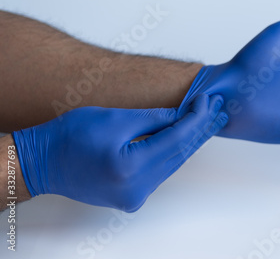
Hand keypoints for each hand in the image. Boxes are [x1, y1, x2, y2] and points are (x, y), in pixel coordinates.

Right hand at [12, 94, 226, 211]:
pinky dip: (174, 153)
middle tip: (218, 109)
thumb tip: (185, 114)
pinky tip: (186, 137)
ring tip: (209, 120)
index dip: (196, 118)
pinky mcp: (133, 197)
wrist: (43, 161)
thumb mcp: (115, 118)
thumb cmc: (71, 136)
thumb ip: (154, 119)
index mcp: (130, 168)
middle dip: (200, 129)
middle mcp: (136, 188)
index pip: (176, 139)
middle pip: (179, 154)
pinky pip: (161, 172)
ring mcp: (135, 196)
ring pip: (173, 164)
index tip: (208, 100)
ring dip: (190, 141)